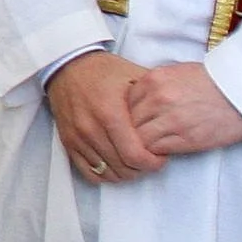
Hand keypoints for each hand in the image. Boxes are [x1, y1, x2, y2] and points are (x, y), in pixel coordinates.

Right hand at [45, 50, 164, 183]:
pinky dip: (105, 174)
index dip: (152, 163)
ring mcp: (77, 138)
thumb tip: (174, 116)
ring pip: (107, 173)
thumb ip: (154, 98)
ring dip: (125, 172)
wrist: (67, 66)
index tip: (161, 156)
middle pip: (122, 168)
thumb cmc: (103, 71)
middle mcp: (91, 129)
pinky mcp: (68, 143)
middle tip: (150, 159)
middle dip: (142, 168)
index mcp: (110, 113)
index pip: (134, 155)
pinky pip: (88, 172)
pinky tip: (116, 164)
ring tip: (134, 161)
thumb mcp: (134, 77)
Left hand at [125, 61, 241, 157]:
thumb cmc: (214, 82)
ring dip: (142, 144)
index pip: (124, 103)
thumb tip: (133, 104)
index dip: (127, 115)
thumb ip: (154, 86)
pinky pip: (156, 150)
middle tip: (138, 137)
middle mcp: (159, 98)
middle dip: (131, 131)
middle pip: (127, 122)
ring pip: (139, 139)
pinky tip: (163, 150)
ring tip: (150, 145)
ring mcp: (171, 119)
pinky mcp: (185, 138)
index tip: (135, 121)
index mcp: (155, 79)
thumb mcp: (178, 73)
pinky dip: (155, 153)